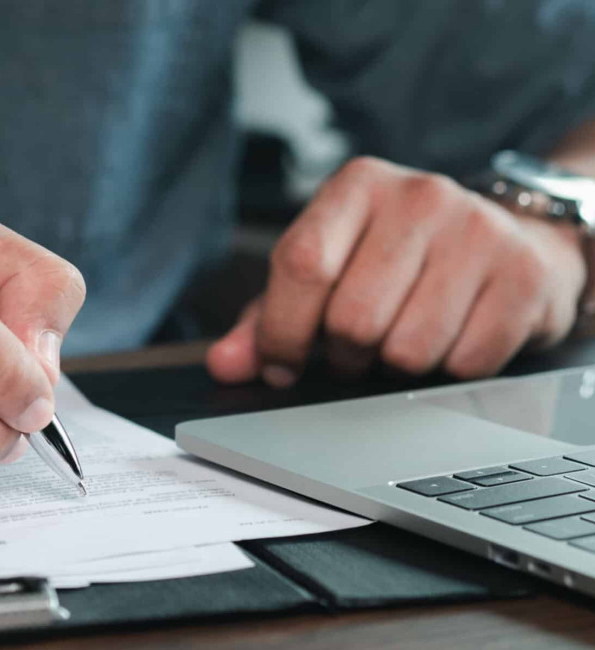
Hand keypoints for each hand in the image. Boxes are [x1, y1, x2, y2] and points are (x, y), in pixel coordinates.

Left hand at [208, 157, 586, 386]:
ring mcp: (478, 231)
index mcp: (356, 186)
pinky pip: (462, 364)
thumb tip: (224, 363)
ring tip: (404, 335)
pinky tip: (452, 336)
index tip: (282, 363)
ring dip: (395, 364)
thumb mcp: (327, 273)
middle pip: (354, 320)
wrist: (506, 242)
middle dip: (346, 354)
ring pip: (408, 351)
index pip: (302, 264)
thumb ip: (268, 317)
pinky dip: (446, 369)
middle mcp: (419, 196)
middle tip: (358, 346)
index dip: (283, 331)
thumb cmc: (399, 262)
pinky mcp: (521, 276)